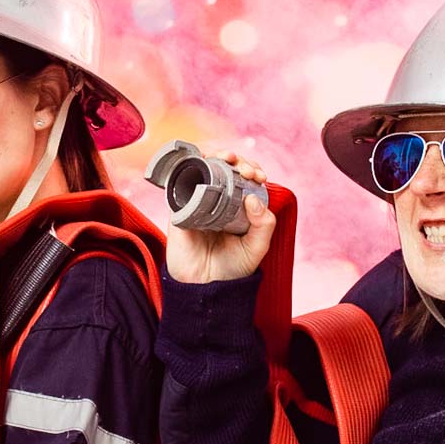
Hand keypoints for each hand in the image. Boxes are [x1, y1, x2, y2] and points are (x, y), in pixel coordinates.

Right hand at [164, 150, 277, 283]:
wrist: (204, 287)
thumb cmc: (231, 269)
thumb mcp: (257, 248)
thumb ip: (264, 225)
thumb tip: (252, 198)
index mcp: (238, 208)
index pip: (246, 179)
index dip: (253, 170)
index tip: (259, 176)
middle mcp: (219, 201)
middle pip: (228, 168)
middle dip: (240, 161)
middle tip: (247, 170)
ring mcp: (198, 201)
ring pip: (206, 168)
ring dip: (217, 156)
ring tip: (228, 160)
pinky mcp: (179, 207)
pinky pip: (182, 181)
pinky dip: (191, 166)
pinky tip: (203, 161)